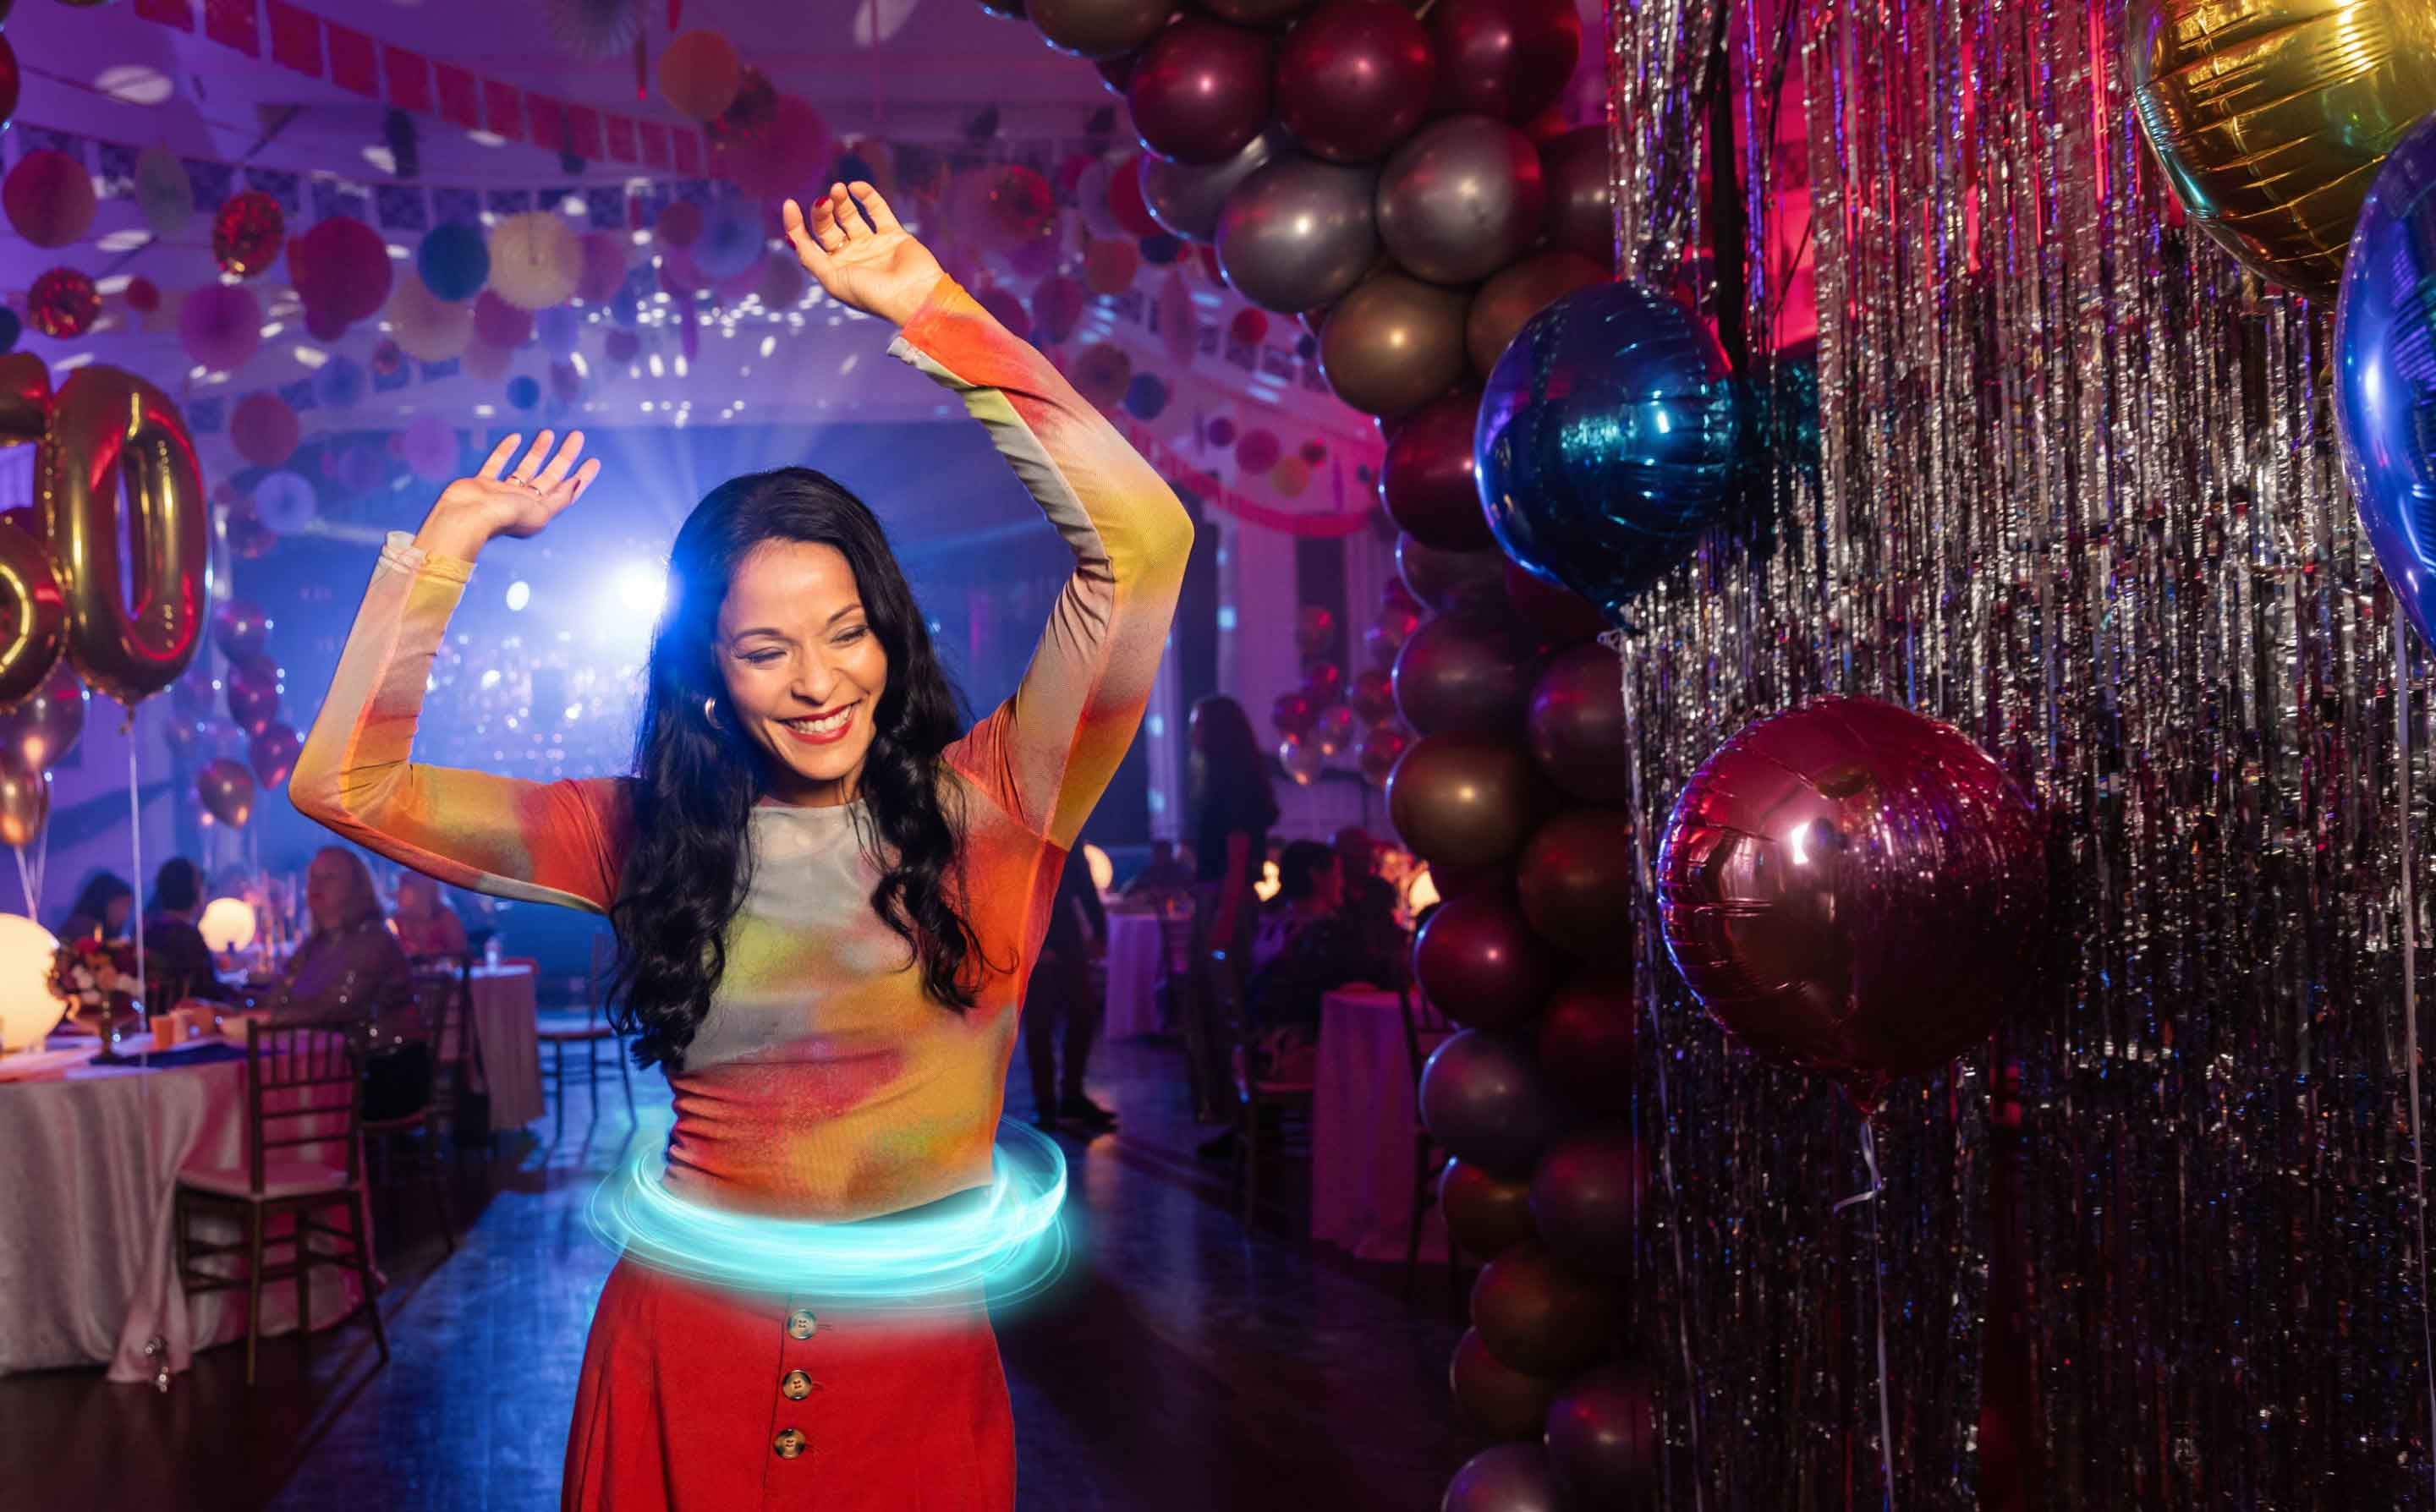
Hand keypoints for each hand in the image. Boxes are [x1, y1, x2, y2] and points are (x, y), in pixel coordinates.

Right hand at [414, 430, 600, 558]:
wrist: (464, 517)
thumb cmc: (502, 517)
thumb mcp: (539, 511)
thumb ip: (558, 497)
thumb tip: (576, 482)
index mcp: (539, 511)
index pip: (566, 491)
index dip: (582, 477)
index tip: (594, 461)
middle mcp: (523, 502)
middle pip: (550, 475)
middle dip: (565, 456)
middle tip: (577, 436)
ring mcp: (502, 492)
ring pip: (525, 467)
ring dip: (538, 451)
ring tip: (549, 433)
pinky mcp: (482, 484)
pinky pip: (496, 464)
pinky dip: (505, 451)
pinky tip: (515, 437)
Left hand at [783, 181, 944, 328]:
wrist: (914, 297)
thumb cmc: (872, 294)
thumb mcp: (833, 280)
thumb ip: (810, 258)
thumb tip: (793, 236)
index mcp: (834, 270)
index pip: (808, 243)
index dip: (796, 224)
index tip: (789, 203)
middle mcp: (851, 257)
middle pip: (829, 226)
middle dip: (823, 212)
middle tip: (825, 200)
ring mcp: (872, 245)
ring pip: (851, 216)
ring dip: (841, 201)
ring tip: (838, 189)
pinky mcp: (894, 235)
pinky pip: (878, 211)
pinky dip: (867, 197)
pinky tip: (856, 187)